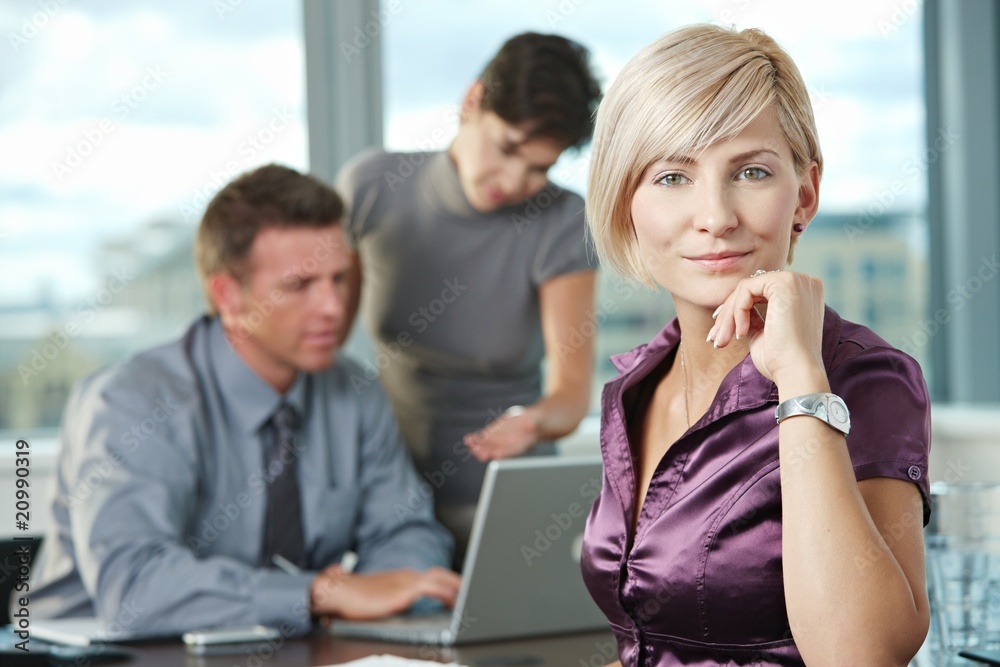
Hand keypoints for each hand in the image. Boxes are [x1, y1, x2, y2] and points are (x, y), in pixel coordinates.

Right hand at [310, 565, 460, 620]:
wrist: (335, 592)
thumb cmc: (353, 597)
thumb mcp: (379, 597)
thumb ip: (393, 598)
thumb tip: (402, 600)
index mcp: (403, 578)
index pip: (435, 577)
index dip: (452, 583)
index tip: (466, 591)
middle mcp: (407, 577)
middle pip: (441, 575)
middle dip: (459, 584)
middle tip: (476, 593)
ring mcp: (404, 583)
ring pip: (439, 580)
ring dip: (457, 588)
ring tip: (471, 598)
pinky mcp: (400, 593)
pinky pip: (429, 588)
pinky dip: (444, 592)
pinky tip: (454, 600)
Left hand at [463, 406, 539, 460]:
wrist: (532, 422)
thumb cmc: (537, 424)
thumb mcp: (537, 424)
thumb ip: (533, 425)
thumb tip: (531, 425)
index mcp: (520, 447)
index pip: (511, 453)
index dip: (504, 454)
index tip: (497, 455)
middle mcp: (508, 447)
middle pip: (496, 452)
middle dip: (487, 453)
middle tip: (479, 452)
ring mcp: (499, 442)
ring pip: (487, 446)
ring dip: (478, 447)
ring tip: (470, 443)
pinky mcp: (493, 435)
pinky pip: (483, 438)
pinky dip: (475, 439)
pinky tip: (468, 439)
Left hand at [706, 270, 826, 387]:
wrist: (796, 373)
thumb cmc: (781, 360)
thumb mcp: (763, 333)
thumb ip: (753, 316)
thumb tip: (736, 308)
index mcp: (802, 293)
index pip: (761, 292)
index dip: (736, 308)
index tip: (720, 329)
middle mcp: (803, 282)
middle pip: (752, 289)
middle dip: (728, 313)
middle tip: (715, 338)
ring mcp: (795, 280)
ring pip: (745, 289)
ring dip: (729, 315)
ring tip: (721, 340)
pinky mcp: (785, 283)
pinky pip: (746, 290)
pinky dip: (737, 311)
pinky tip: (741, 333)